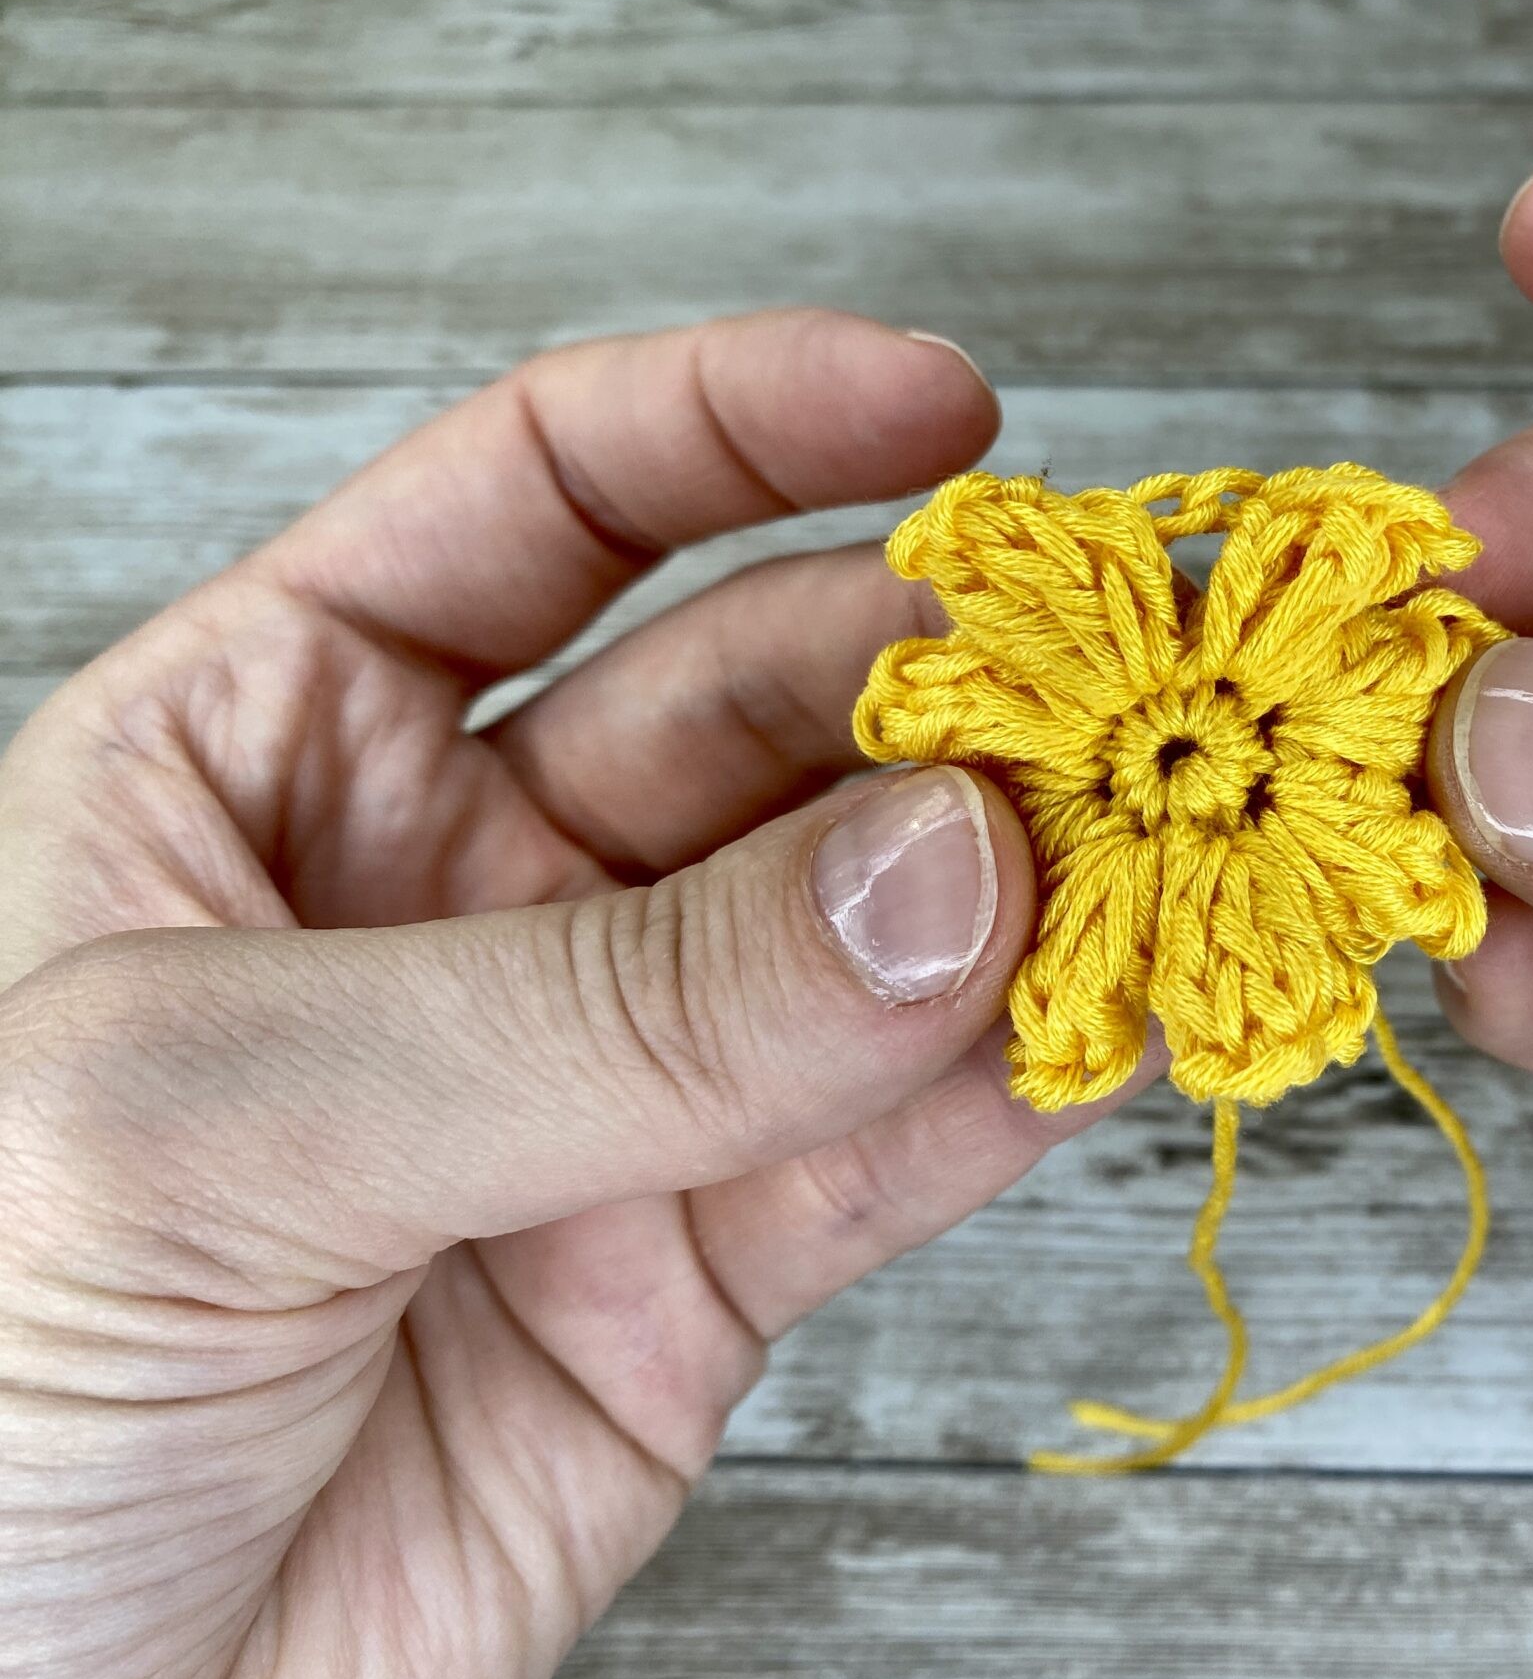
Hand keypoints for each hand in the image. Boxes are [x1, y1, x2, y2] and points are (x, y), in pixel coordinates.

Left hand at [0, 313, 1104, 1678]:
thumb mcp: (211, 1124)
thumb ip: (596, 1007)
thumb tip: (937, 875)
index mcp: (271, 753)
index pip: (539, 502)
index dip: (748, 422)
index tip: (950, 407)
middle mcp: (458, 889)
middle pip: (758, 704)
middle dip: (941, 682)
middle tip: (1115, 694)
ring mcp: (600, 1078)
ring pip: (869, 920)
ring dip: (1028, 873)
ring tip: (1175, 838)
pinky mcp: (703, 1271)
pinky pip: (903, 1136)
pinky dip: (1033, 1077)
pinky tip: (1131, 1011)